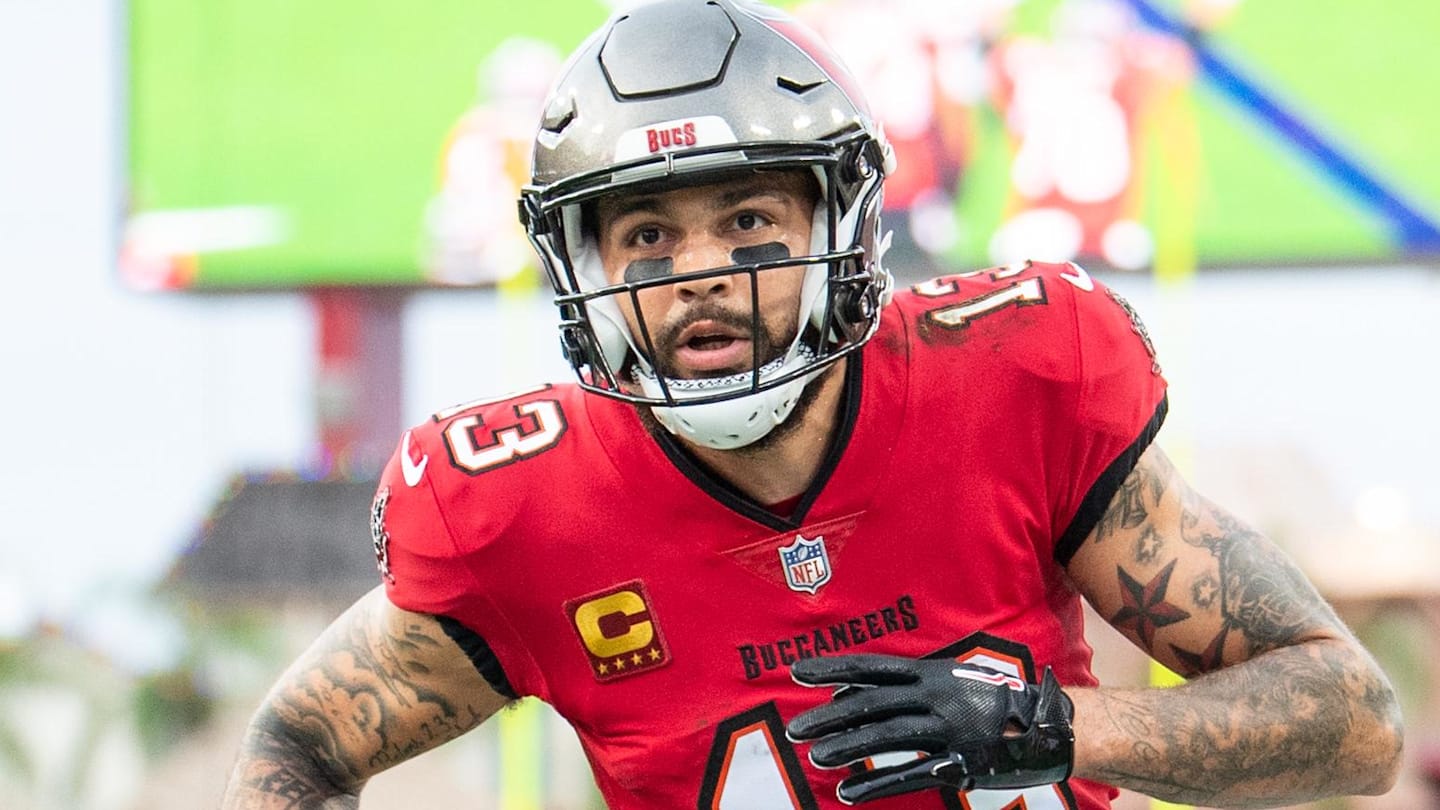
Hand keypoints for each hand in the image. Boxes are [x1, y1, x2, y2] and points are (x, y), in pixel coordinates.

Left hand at [786, 654, 1073, 804]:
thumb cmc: (987, 699)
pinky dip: (877, 784)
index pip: (871, 667)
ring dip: (849, 749)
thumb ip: (901, 687)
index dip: (833, 669)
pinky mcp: (960, 762)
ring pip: (888, 738)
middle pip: (873, 705)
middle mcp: (935, 696)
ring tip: (817, 757)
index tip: (797, 671)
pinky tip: (849, 794)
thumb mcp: (946, 682)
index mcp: (929, 672)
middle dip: (831, 717)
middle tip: (797, 729)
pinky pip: (911, 775)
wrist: (1046, 722)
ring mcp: (948, 729)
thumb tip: (848, 694)